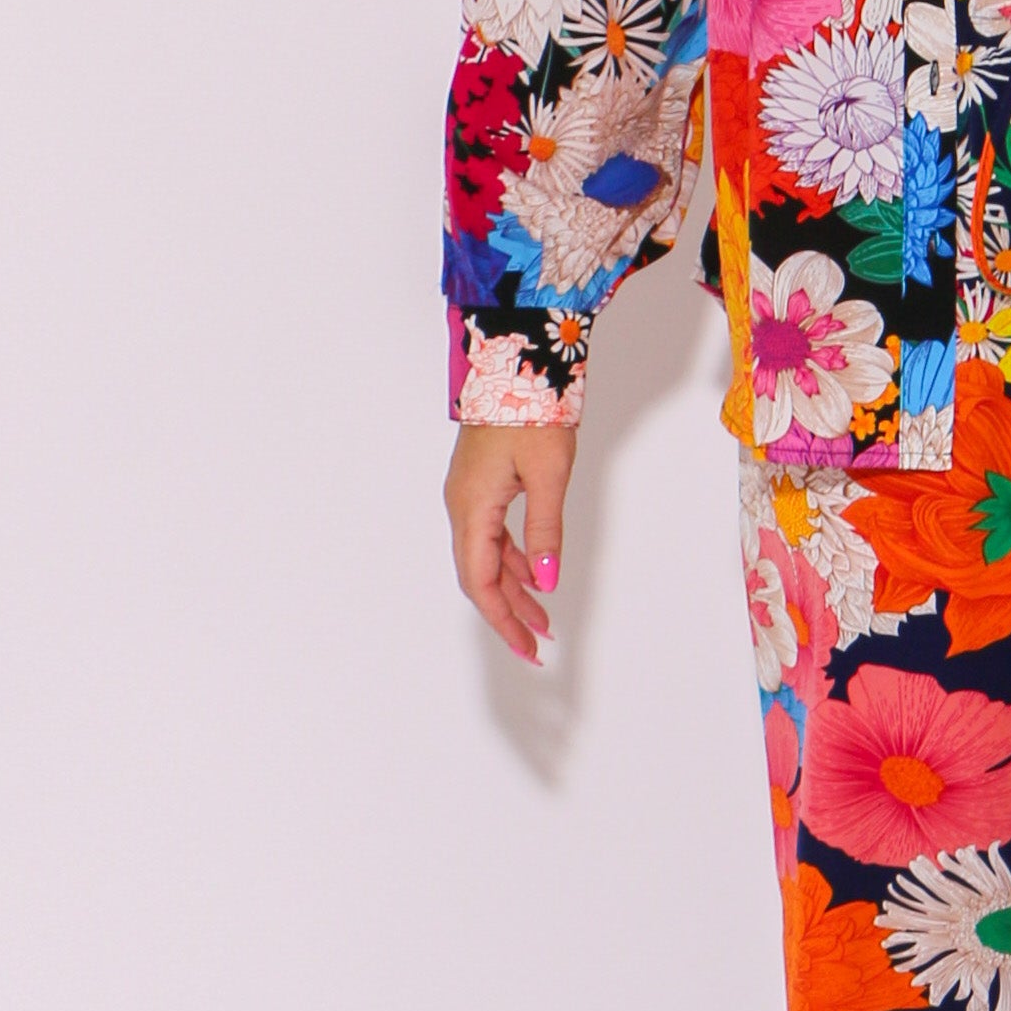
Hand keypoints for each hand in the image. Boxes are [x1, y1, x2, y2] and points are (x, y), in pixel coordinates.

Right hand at [445, 422, 576, 662]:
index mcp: (472, 508)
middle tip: (537, 643)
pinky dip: (511, 560)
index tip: (527, 647)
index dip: (503, 621)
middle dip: (507, 613)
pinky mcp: (480, 484)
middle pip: (480, 576)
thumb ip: (545, 530)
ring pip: (486, 557)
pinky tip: (532, 573)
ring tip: (541, 615)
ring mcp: (468, 494)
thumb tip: (546, 580)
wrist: (516, 362)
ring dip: (512, 588)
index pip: (481, 582)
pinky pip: (491, 535)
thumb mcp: (548, 475)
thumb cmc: (530, 410)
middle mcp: (462, 506)